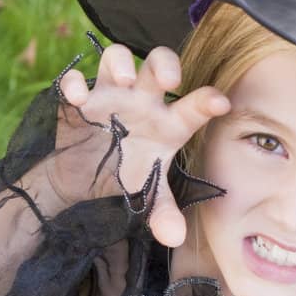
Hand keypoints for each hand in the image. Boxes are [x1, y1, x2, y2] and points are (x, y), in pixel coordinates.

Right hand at [43, 43, 229, 245]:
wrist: (85, 174)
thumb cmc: (128, 172)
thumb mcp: (147, 193)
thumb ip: (163, 213)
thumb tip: (175, 238)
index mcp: (169, 123)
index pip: (194, 107)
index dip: (207, 101)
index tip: (221, 103)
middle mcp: (144, 100)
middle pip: (158, 64)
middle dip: (164, 64)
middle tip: (168, 81)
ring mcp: (111, 93)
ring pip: (117, 57)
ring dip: (120, 63)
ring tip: (123, 81)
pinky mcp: (79, 98)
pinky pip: (74, 79)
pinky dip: (74, 83)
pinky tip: (76, 98)